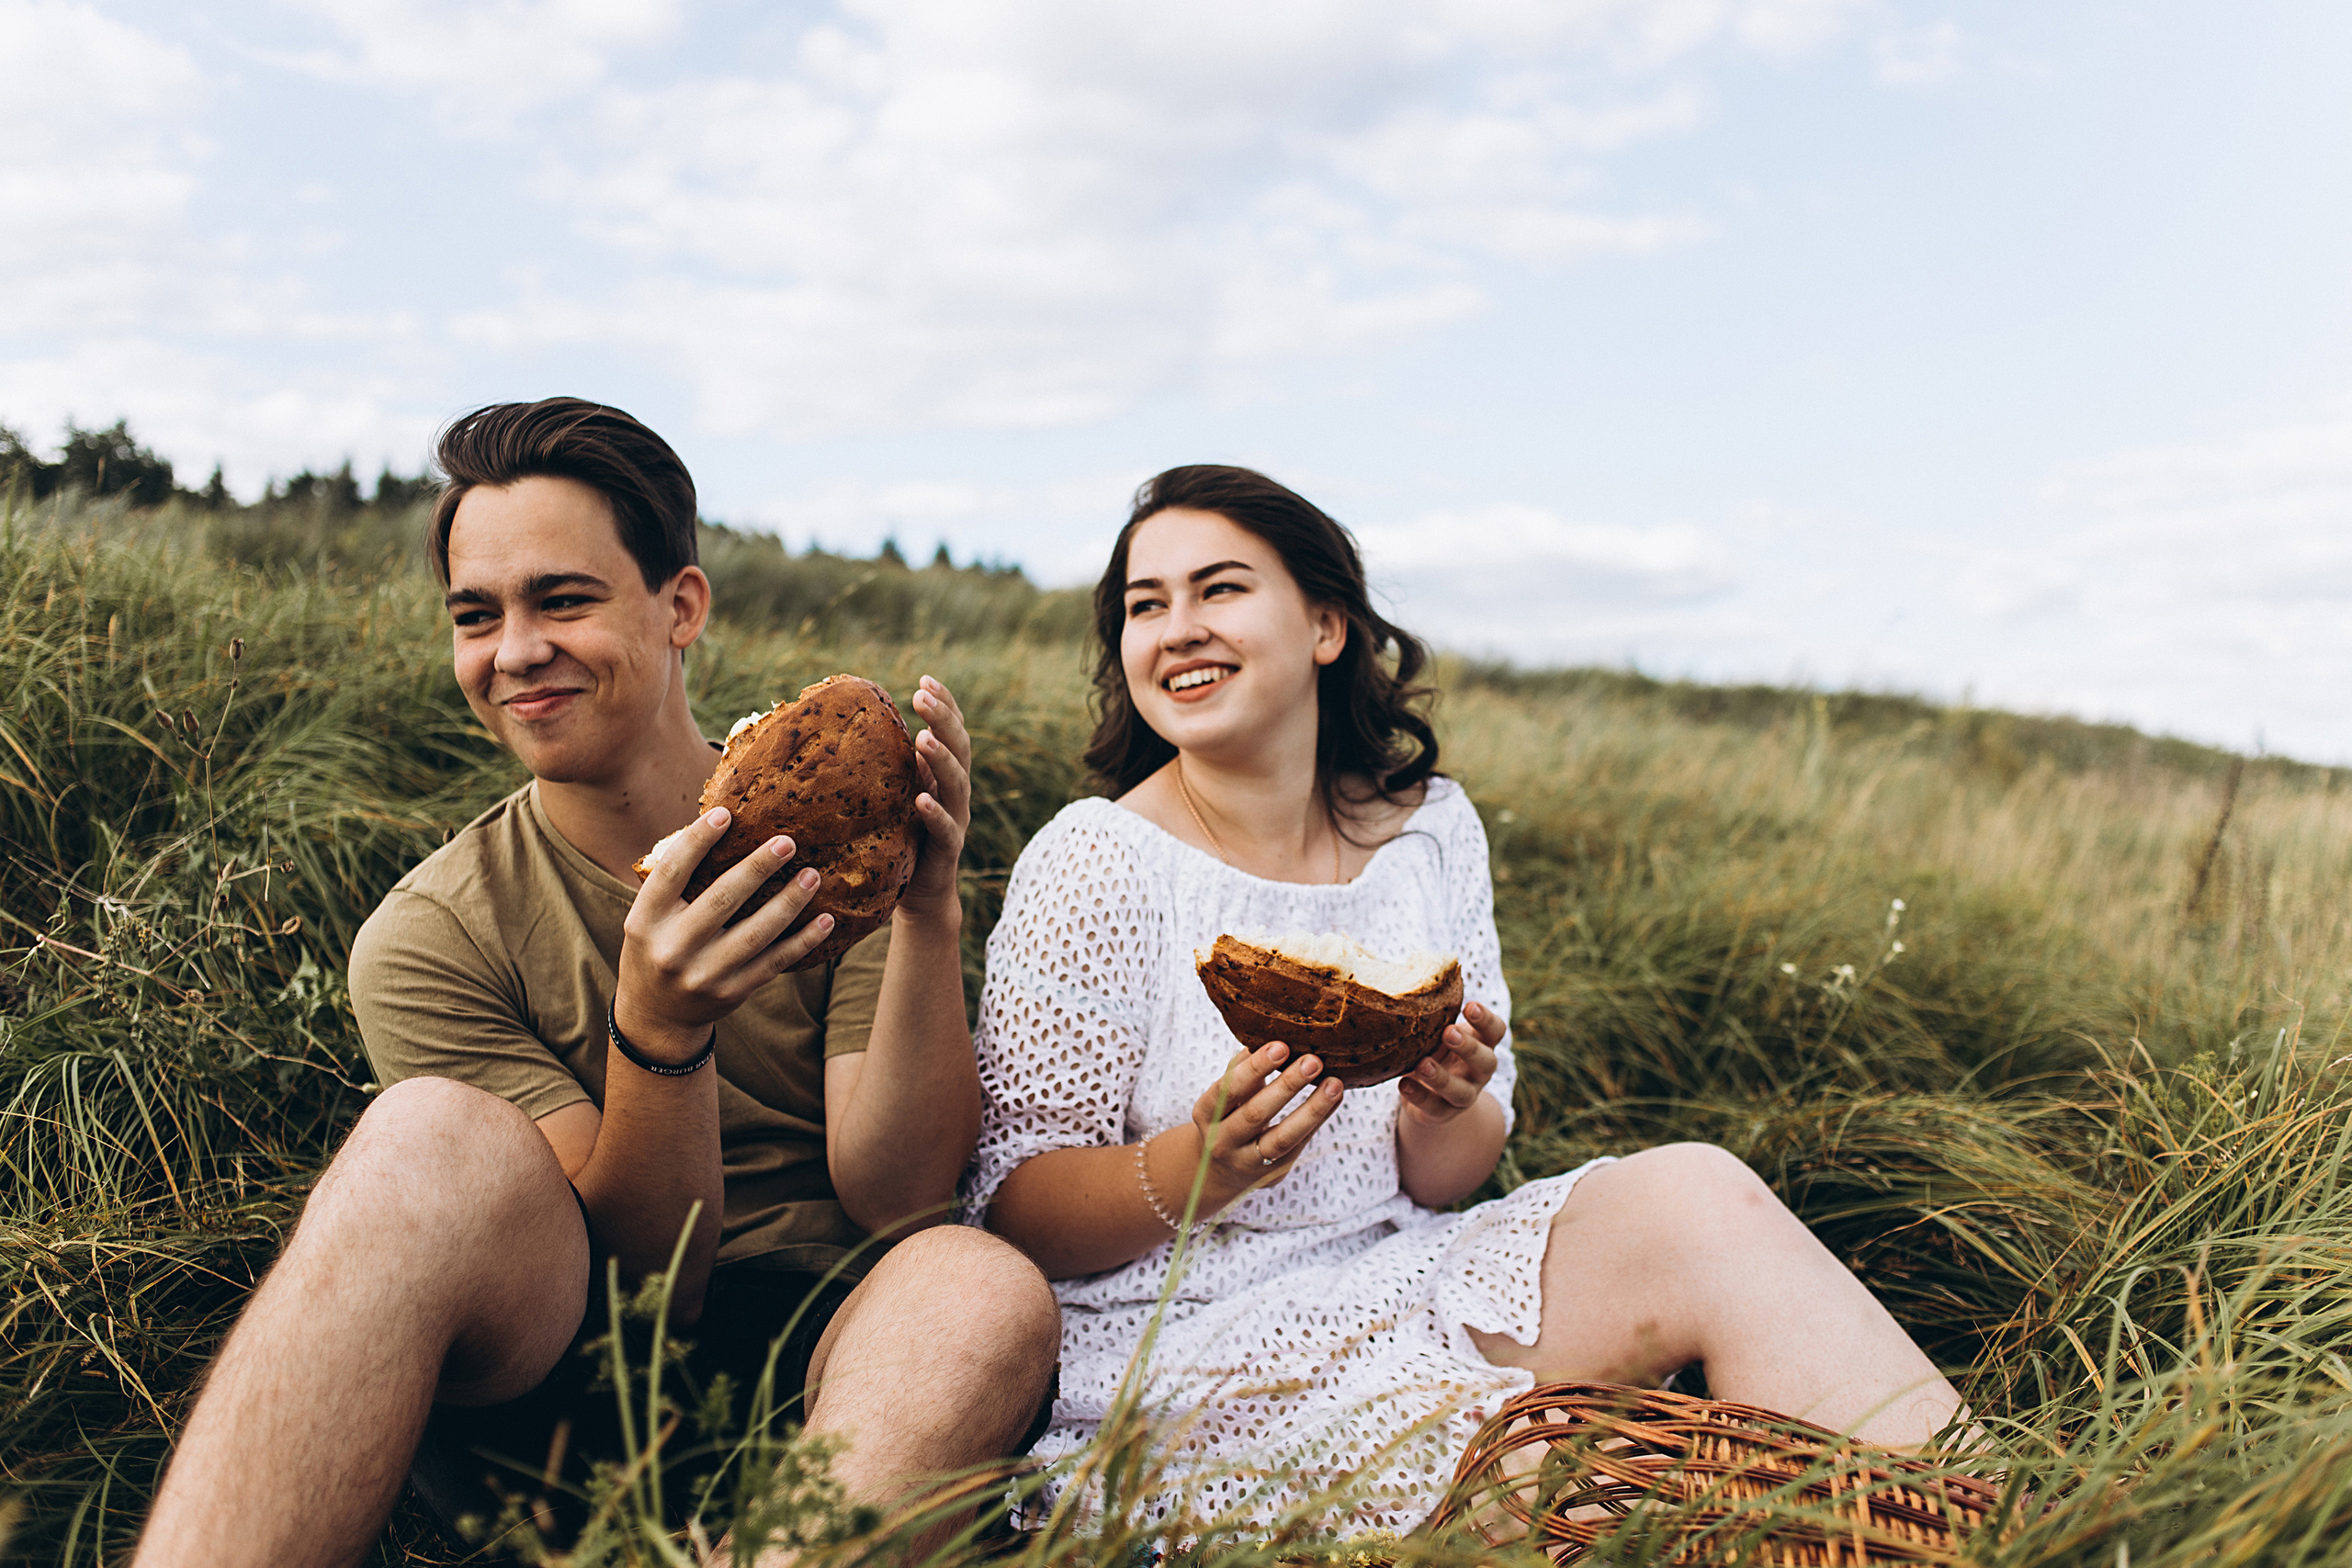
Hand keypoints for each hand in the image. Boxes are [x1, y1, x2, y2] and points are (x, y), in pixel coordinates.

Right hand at [615, 806, 833, 1063]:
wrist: (656, 1015)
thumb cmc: (658, 947)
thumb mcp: (648, 918)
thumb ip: (675, 884)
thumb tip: (721, 827)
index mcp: (645, 921)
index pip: (670, 872)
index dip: (697, 841)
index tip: (725, 815)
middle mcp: (672, 949)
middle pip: (721, 900)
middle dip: (757, 868)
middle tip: (787, 842)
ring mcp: (703, 975)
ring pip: (755, 933)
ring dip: (789, 902)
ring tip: (812, 875)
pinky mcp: (732, 992)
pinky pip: (774, 962)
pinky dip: (803, 941)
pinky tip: (824, 920)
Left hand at [898, 675, 972, 919]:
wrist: (919, 891)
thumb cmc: (903, 834)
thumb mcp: (896, 790)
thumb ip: (889, 761)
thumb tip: (850, 722)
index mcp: (945, 773)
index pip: (953, 730)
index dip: (944, 704)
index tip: (925, 679)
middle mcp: (956, 791)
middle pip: (960, 748)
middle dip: (943, 719)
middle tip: (921, 695)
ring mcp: (956, 819)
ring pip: (957, 784)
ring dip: (942, 758)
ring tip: (923, 737)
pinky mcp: (947, 849)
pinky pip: (946, 829)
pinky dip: (935, 813)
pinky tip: (922, 800)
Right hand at [1183, 1041, 1344, 1209]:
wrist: (1217, 1171)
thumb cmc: (1226, 1118)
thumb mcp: (1223, 1096)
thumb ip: (1241, 1069)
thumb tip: (1267, 1035)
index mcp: (1206, 1114)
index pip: (1228, 1089)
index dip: (1254, 1068)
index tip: (1280, 1046)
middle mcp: (1221, 1141)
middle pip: (1256, 1114)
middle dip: (1287, 1086)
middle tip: (1313, 1061)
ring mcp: (1246, 1161)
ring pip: (1281, 1138)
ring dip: (1311, 1109)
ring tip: (1334, 1084)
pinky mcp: (1272, 1173)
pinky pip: (1298, 1146)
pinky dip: (1318, 1120)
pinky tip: (1334, 1098)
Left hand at [1397, 999, 1502, 1126]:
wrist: (1430, 1094)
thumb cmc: (1434, 1047)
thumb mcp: (1437, 1029)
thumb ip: (1432, 1009)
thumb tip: (1406, 965)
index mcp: (1481, 1044)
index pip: (1495, 1031)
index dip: (1486, 1019)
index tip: (1470, 1005)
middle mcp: (1478, 1071)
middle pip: (1486, 1061)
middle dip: (1468, 1047)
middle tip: (1449, 1032)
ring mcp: (1463, 1095)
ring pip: (1462, 1092)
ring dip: (1442, 1077)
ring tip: (1423, 1064)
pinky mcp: (1442, 1113)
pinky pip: (1434, 1108)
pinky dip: (1419, 1096)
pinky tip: (1404, 1084)